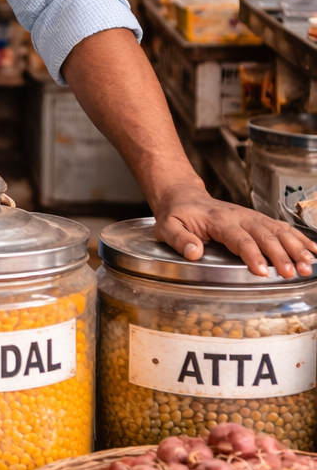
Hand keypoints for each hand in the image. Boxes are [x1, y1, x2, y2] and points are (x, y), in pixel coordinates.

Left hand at [153, 187, 314, 278]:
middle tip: (291, 272)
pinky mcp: (258, 219)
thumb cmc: (177, 215)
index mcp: (218, 220)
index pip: (239, 238)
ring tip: (307, 265)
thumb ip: (179, 239)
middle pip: (264, 235)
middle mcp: (239, 216)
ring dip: (295, 247)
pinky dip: (299, 238)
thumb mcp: (167, 227)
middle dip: (280, 254)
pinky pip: (282, 227)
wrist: (184, 197)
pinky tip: (313, 251)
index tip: (262, 271)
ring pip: (278, 230)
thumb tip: (194, 252)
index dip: (252, 254)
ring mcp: (251, 217)